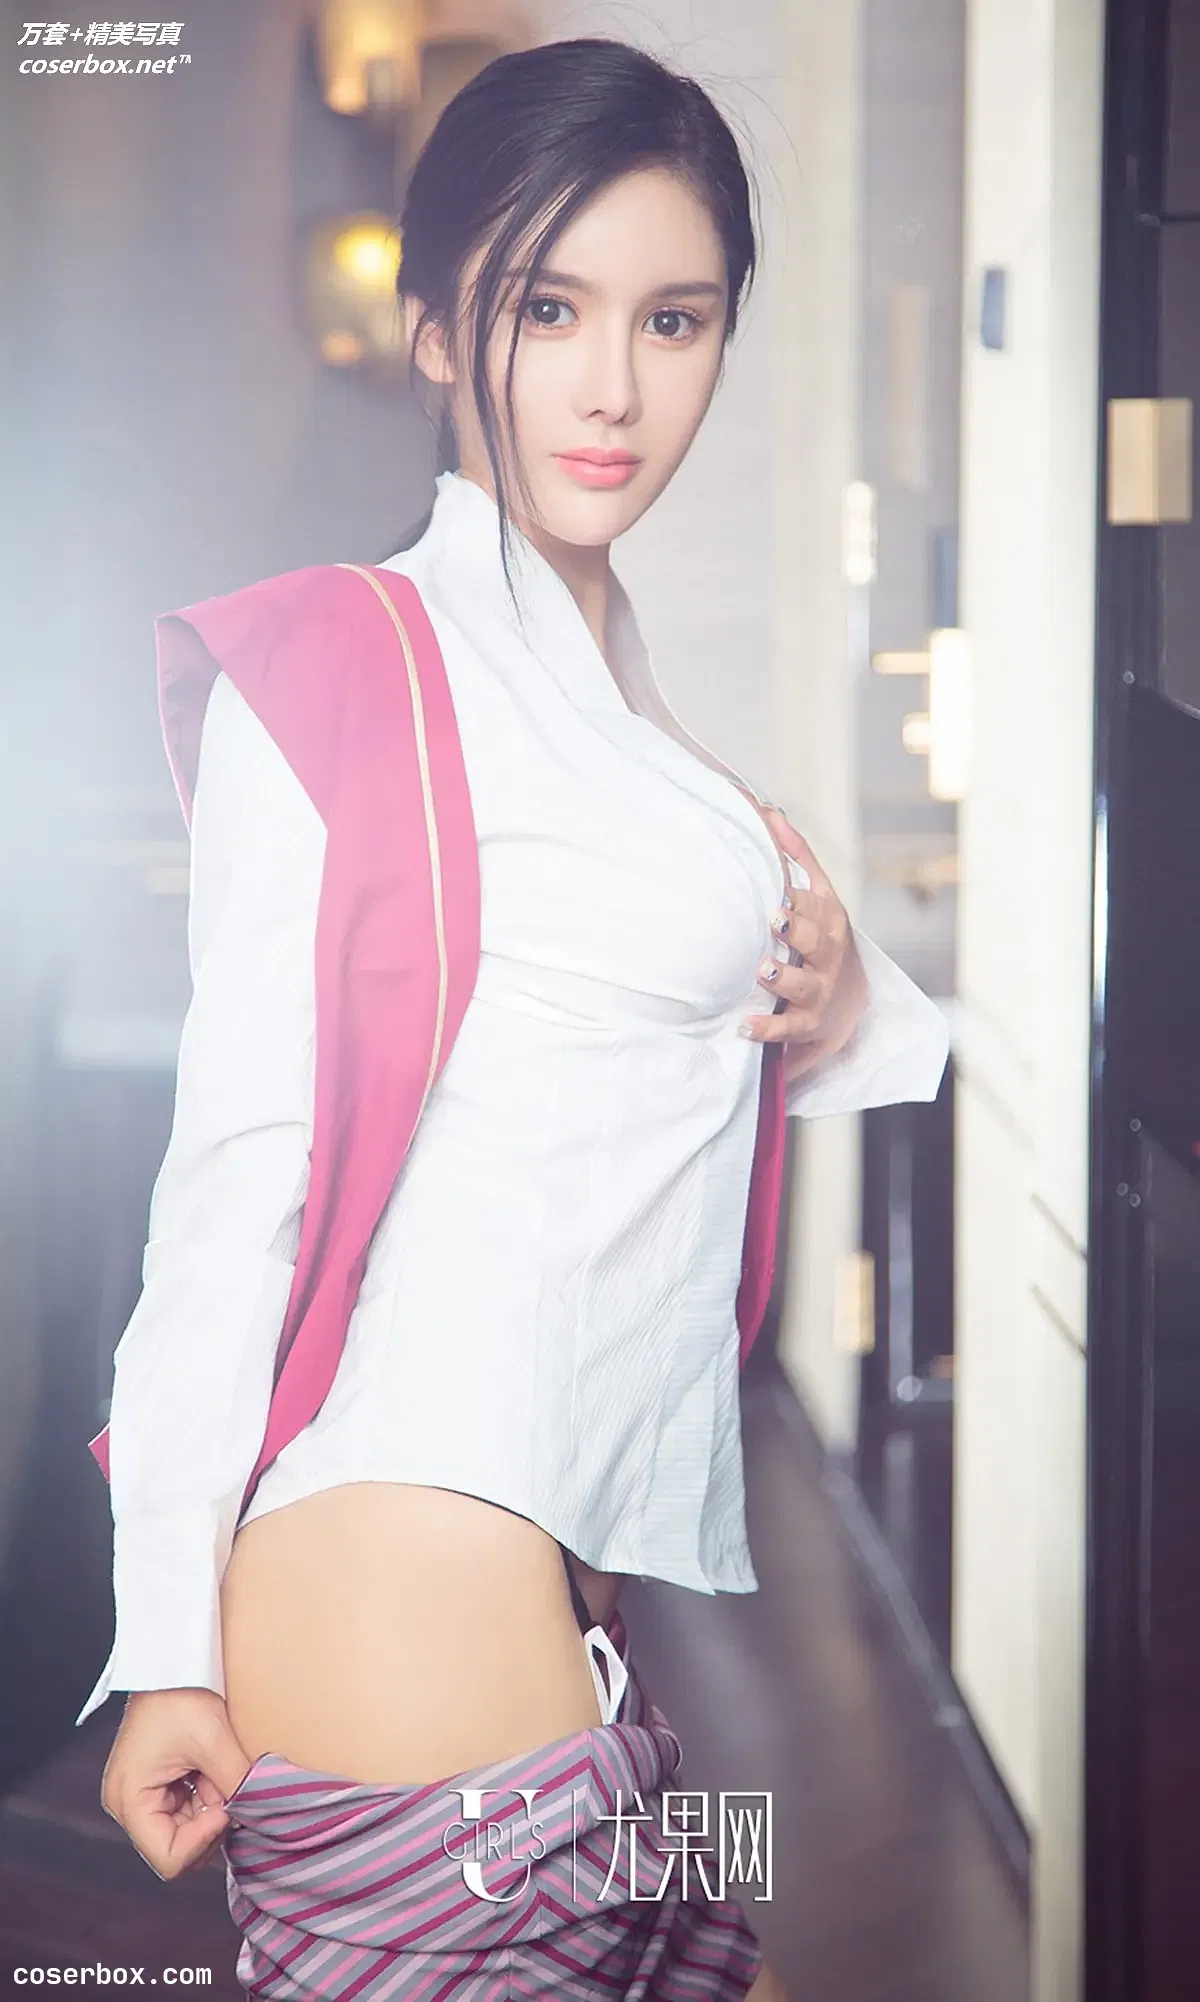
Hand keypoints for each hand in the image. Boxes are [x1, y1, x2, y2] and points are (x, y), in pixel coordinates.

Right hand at [100, 1686, 252, 1880]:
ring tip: (218, 1771)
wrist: (173, 1660)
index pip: (170, 1860)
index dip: (204, 1840)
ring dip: (211, 1810)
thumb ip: (237, 1784)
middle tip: (226, 1784)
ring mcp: (142, 1798)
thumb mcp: (214, 1740)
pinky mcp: (156, 1788)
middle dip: (210, 1825)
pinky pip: (186, 1812)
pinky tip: (213, 1769)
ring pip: (187, 1833)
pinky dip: (207, 1798)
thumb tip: (261, 1815)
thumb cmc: (183, 1694)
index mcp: (130, 1800)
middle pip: (178, 1850)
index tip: (226, 1805)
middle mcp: (128, 1806)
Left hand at [740, 809, 868, 1079]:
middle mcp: (828, 954)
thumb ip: (797, 856)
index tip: (779, 891)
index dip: (800, 899)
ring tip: (762, 969)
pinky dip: (768, 1028)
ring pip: (803, 984)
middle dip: (797, 930)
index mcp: (829, 919)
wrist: (848, 1006)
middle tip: (774, 920)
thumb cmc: (823, 940)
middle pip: (816, 940)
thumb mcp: (819, 896)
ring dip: (782, 977)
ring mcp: (819, 990)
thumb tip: (770, 811)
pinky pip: (788, 1028)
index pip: (817, 904)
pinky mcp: (807, 1024)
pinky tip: (747, 1025)